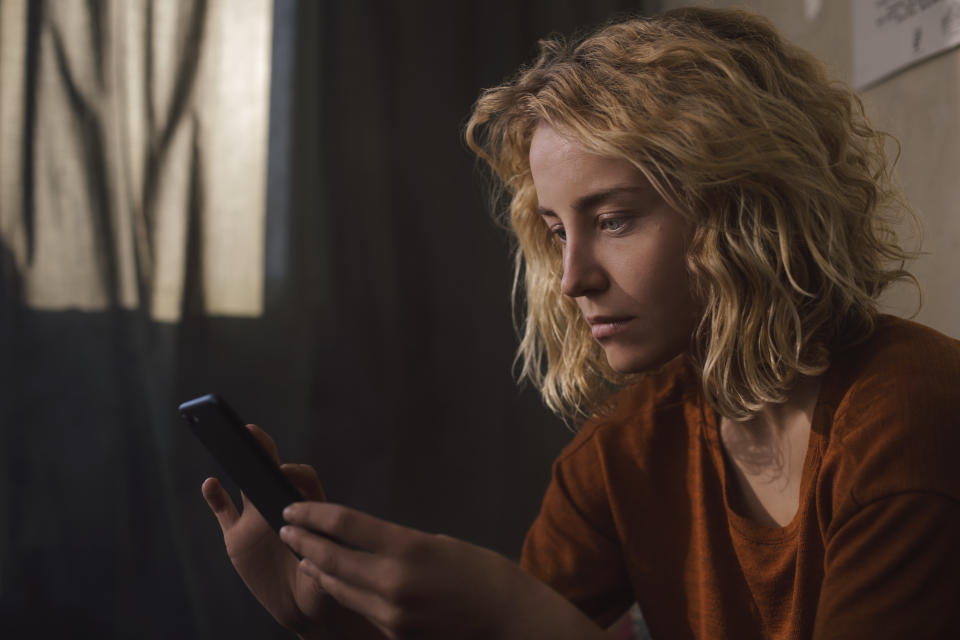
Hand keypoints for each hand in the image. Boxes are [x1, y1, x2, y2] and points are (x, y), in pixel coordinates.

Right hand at [201, 424, 333, 635]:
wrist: (300, 607)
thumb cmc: (322, 588)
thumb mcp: (327, 575)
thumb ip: (321, 561)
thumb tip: (316, 546)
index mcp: (308, 511)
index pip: (304, 480)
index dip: (295, 473)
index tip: (285, 473)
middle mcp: (282, 509)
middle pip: (273, 472)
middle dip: (264, 450)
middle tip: (252, 432)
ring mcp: (257, 521)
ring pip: (247, 486)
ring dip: (239, 465)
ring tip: (229, 442)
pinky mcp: (237, 538)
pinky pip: (224, 512)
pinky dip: (215, 498)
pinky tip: (210, 483)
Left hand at [280, 503, 606, 639]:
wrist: (506, 619)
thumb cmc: (479, 571)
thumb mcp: (437, 542)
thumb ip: (396, 544)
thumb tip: (362, 541)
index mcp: (407, 548)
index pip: (345, 525)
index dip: (314, 515)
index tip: (294, 509)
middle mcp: (391, 581)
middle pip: (332, 558)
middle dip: (304, 541)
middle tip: (286, 530)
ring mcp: (389, 613)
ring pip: (338, 587)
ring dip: (315, 568)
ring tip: (301, 553)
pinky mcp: (392, 635)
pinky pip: (358, 608)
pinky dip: (340, 590)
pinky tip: (331, 581)